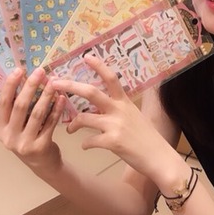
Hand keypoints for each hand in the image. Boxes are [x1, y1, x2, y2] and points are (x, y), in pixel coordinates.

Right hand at [0, 67, 66, 173]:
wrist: (43, 165)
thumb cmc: (30, 139)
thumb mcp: (18, 126)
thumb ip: (19, 108)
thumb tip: (28, 78)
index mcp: (0, 128)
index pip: (3, 102)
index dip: (10, 85)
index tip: (19, 69)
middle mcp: (9, 137)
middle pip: (20, 105)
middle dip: (30, 86)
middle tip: (40, 72)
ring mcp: (24, 144)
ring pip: (36, 113)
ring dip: (46, 96)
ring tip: (53, 82)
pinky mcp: (41, 147)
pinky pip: (50, 123)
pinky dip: (56, 109)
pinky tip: (62, 98)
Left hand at [51, 55, 177, 182]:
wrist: (159, 158)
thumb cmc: (147, 138)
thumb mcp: (135, 116)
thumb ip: (119, 109)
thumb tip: (104, 104)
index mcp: (124, 102)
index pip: (111, 78)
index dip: (99, 66)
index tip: (86, 56)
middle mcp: (119, 110)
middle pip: (91, 92)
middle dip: (70, 86)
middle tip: (54, 83)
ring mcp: (116, 126)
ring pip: (84, 118)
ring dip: (72, 124)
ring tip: (69, 129)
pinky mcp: (113, 142)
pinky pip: (89, 141)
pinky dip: (85, 144)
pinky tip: (86, 146)